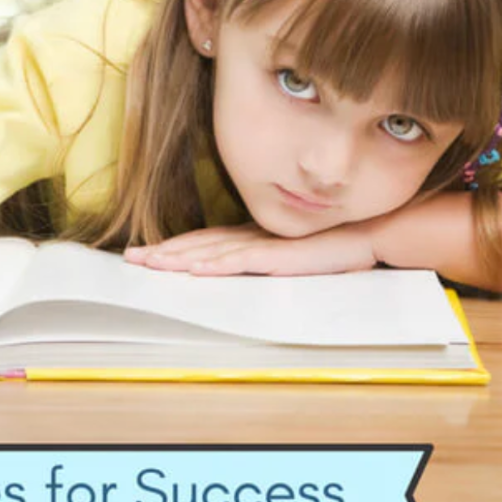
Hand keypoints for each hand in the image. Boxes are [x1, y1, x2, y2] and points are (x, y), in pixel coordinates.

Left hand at [124, 222, 375, 276]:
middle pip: (199, 244)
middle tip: (131, 258)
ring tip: (150, 263)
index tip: (148, 253)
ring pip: (211, 252)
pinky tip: (192, 268)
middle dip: (164, 252)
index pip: (206, 242)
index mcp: (255, 237)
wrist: (370, 232)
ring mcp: (264, 245)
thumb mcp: (297, 254)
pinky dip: (213, 264)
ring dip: (178, 258)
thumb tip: (255, 266)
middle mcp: (253, 237)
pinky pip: (238, 261)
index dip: (176, 247)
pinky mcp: (278, 255)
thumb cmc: (338, 245)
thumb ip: (274, 258)